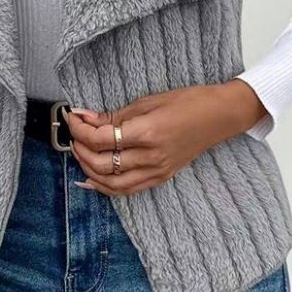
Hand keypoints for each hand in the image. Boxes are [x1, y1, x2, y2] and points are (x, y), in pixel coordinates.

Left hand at [64, 78, 268, 196]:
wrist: (219, 116)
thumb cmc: (187, 102)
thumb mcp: (147, 101)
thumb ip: (114, 115)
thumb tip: (85, 118)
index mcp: (147, 133)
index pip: (100, 139)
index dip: (79, 130)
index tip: (72, 118)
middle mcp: (150, 157)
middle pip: (100, 163)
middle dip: (79, 148)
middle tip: (74, 133)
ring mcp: (156, 171)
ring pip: (110, 183)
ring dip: (88, 169)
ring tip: (80, 153)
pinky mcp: (160, 178)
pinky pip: (126, 189)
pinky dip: (105, 186)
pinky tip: (92, 178)